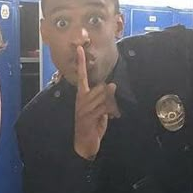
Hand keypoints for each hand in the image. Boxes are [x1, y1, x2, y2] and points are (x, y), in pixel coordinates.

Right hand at [74, 45, 119, 159]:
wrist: (85, 144)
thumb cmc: (92, 126)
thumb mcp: (100, 110)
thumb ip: (105, 97)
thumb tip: (112, 85)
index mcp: (82, 96)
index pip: (81, 76)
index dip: (81, 62)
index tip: (80, 48)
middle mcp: (81, 100)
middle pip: (100, 87)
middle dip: (108, 97)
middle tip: (108, 108)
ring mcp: (83, 109)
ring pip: (103, 97)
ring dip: (109, 106)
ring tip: (107, 115)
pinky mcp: (87, 117)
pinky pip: (103, 108)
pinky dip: (109, 112)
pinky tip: (108, 118)